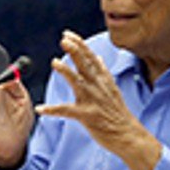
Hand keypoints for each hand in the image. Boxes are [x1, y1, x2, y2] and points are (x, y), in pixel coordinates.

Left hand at [36, 30, 161, 169]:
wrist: (128, 134)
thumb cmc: (118, 113)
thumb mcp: (113, 89)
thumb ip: (103, 73)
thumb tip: (98, 58)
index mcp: (103, 80)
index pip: (90, 57)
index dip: (79, 45)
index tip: (68, 34)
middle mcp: (98, 87)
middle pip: (85, 65)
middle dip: (75, 51)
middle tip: (64, 39)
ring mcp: (93, 101)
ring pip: (78, 82)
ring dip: (66, 72)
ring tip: (54, 62)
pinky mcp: (87, 116)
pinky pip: (67, 111)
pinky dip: (53, 110)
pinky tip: (41, 109)